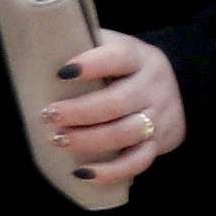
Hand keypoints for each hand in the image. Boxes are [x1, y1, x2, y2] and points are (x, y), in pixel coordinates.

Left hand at [51, 31, 185, 178]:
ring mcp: (158, 117)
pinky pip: (136, 163)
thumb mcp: (116, 47)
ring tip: (57, 139)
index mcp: (140, 57)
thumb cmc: (126, 69)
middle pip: (118, 102)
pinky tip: (81, 173)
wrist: (176, 89)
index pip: (119, 57)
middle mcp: (153, 86)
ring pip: (125, 133)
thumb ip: (88, 45)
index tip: (61, 72)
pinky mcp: (157, 144)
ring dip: (88, 140)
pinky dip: (109, 172)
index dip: (91, 65)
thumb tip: (39, 43)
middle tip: (48, 114)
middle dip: (79, 112)